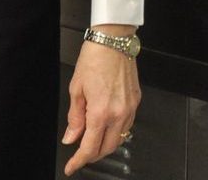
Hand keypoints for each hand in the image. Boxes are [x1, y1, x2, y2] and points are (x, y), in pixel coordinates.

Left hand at [61, 28, 140, 174]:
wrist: (114, 40)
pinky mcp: (136, 101)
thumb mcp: (76, 89)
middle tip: (80, 154)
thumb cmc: (94, 58)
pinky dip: (115, 131)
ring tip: (92, 139)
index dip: (78, 161)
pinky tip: (106, 127)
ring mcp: (130, 108)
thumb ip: (75, 117)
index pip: (89, 147)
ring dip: (105, 145)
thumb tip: (71, 136)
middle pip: (107, 148)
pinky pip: (127, 125)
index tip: (71, 167)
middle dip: (92, 155)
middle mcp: (119, 113)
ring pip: (119, 139)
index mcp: (101, 112)